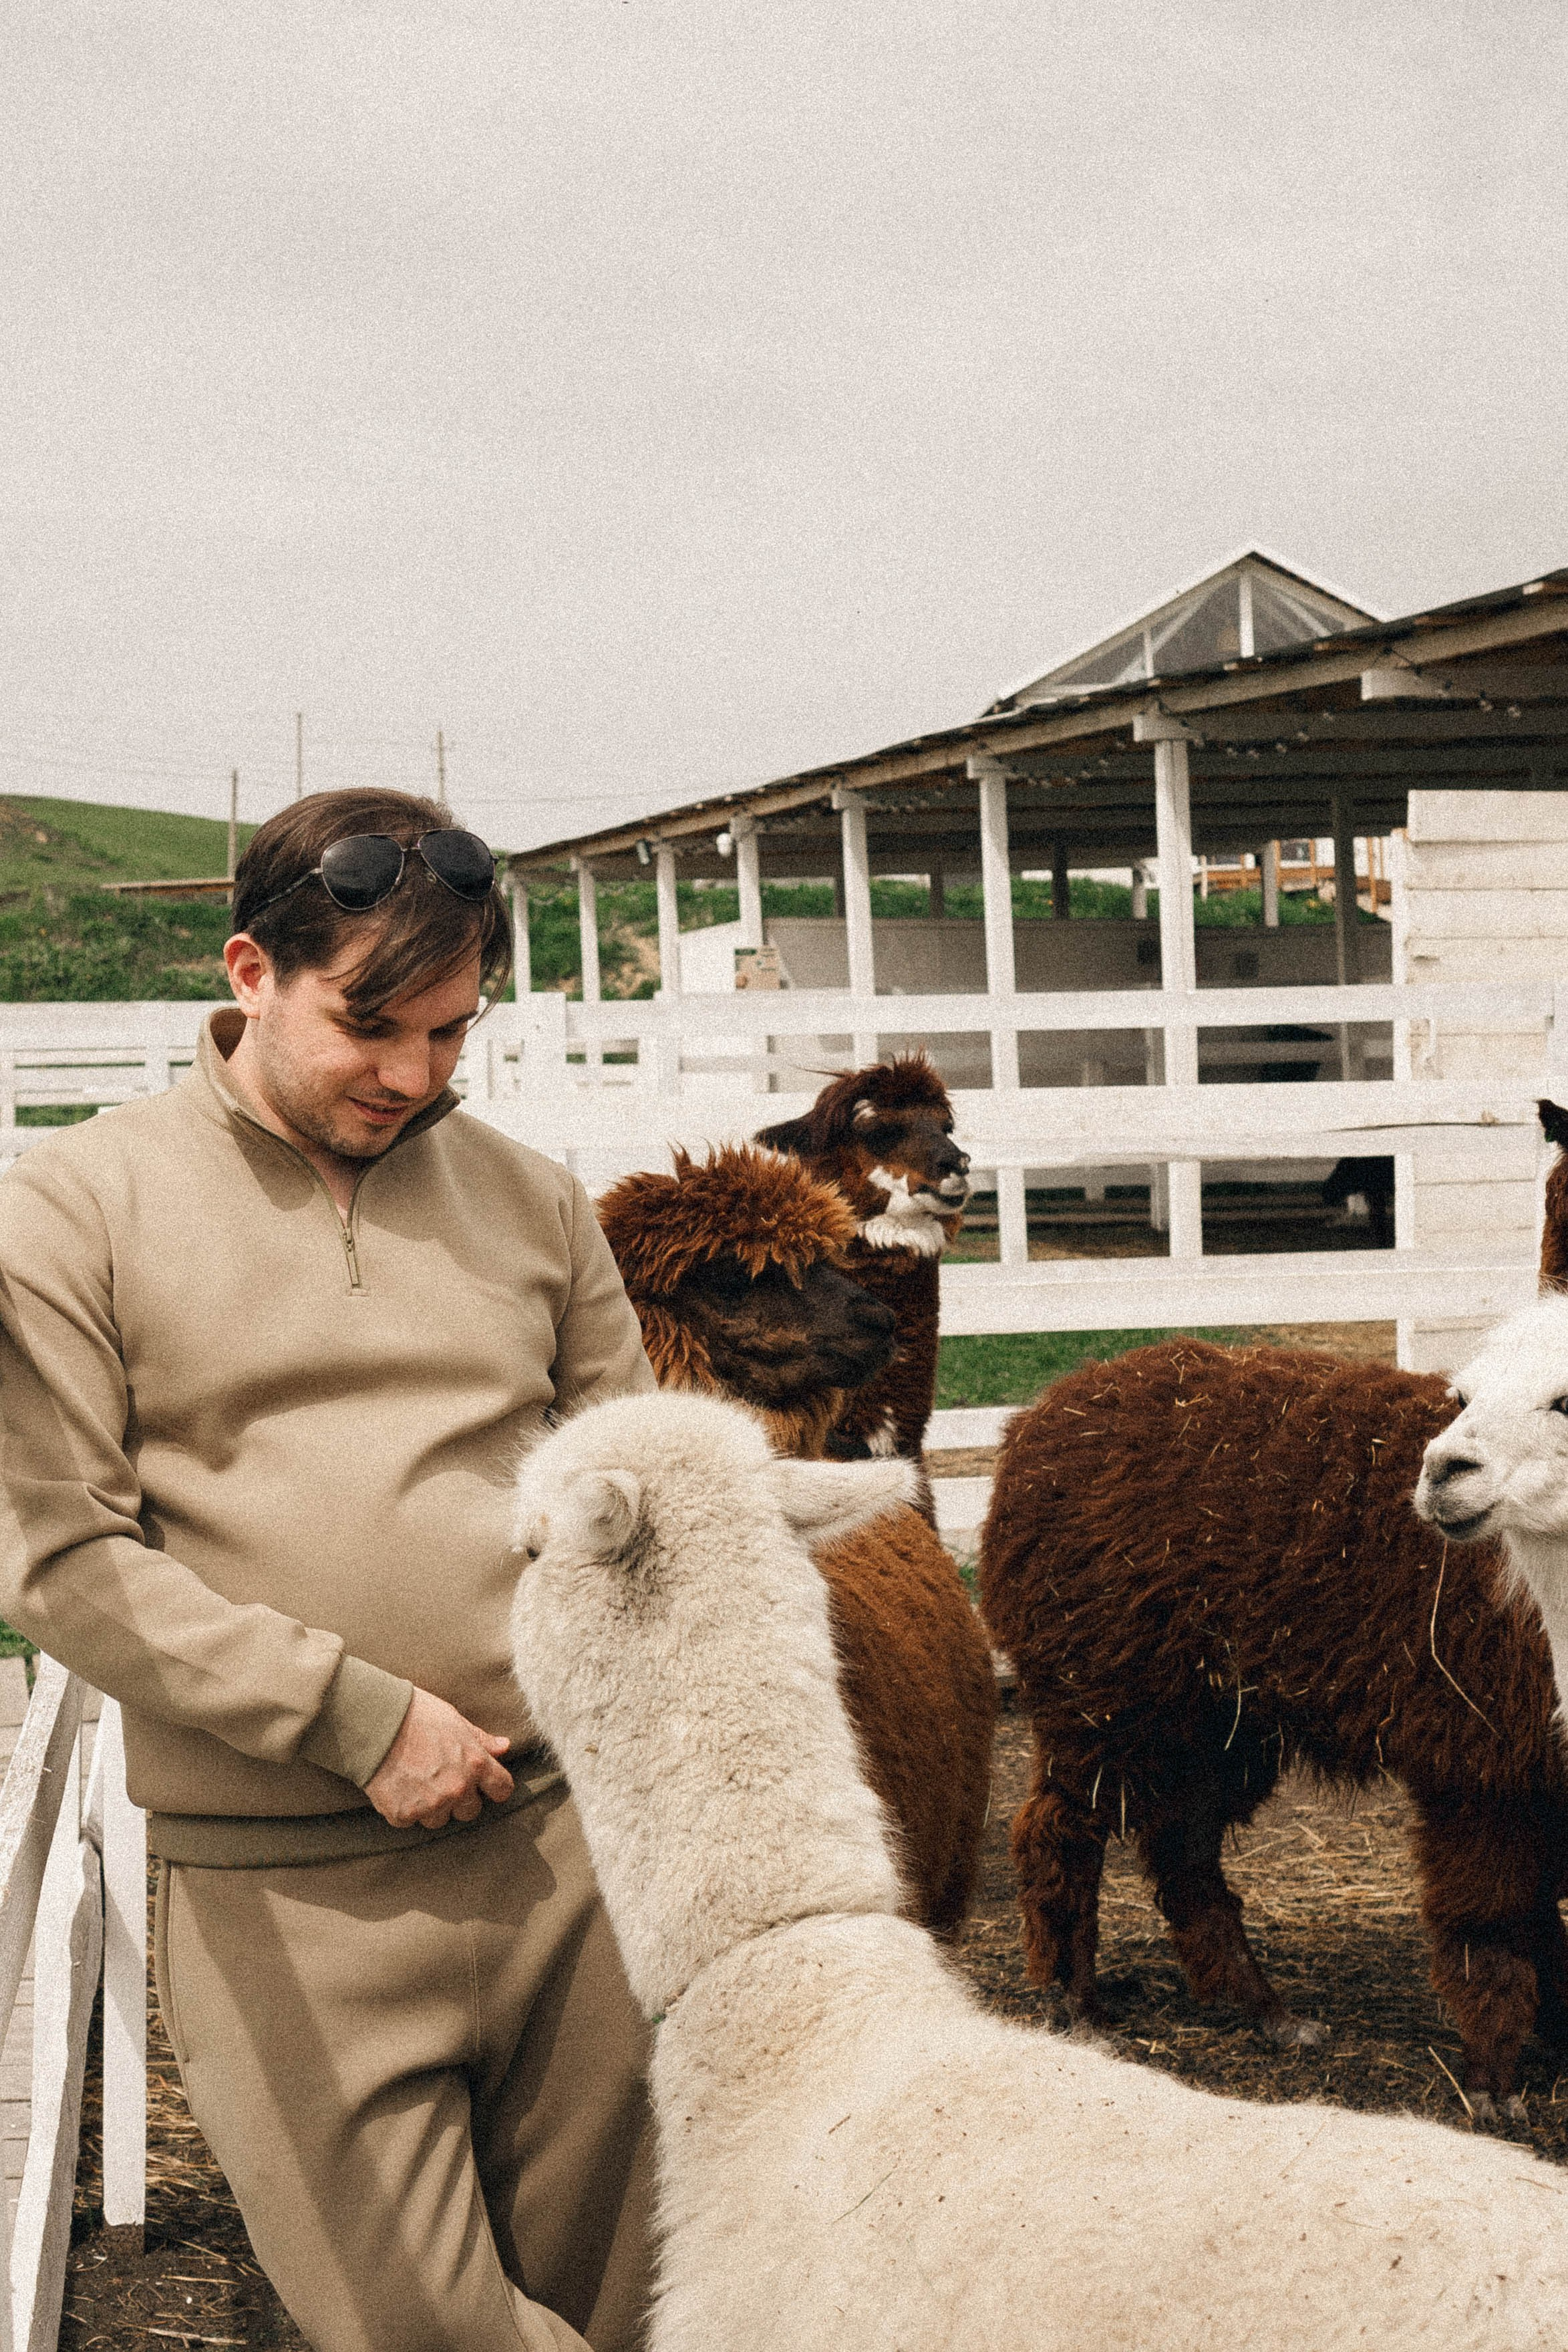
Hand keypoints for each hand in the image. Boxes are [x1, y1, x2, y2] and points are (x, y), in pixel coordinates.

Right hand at [364, 1687, 513, 1829]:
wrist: (375, 1721)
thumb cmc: (417, 1714)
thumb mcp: (455, 1721)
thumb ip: (481, 1740)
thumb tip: (505, 1747)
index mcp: (476, 1764)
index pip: (502, 1789)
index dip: (494, 1787)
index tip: (485, 1785)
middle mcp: (458, 1788)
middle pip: (471, 1811)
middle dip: (460, 1799)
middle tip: (440, 1779)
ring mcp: (431, 1804)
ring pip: (439, 1819)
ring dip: (431, 1806)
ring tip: (415, 1780)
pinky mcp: (404, 1814)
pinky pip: (410, 1820)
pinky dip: (404, 1808)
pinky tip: (397, 1786)